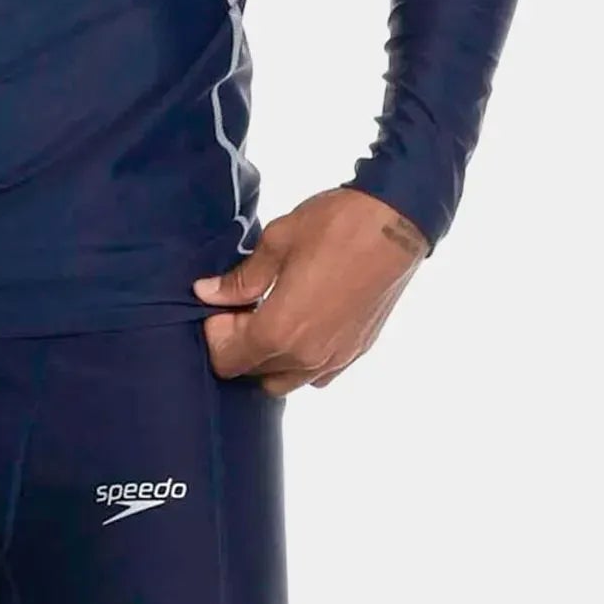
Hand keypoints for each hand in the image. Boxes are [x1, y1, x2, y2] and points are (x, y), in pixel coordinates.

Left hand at [192, 187, 428, 396]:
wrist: (396, 223)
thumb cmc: (334, 226)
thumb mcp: (276, 243)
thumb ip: (240, 278)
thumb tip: (207, 293)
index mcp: (280, 331)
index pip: (227, 360)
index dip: (215, 333)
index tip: (221, 304)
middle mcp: (307, 356)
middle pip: (253, 374)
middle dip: (238, 345)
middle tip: (242, 306)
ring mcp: (336, 358)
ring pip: (286, 381)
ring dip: (268, 358)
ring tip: (270, 317)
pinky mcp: (358, 350)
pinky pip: (317, 374)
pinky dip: (300, 361)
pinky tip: (301, 325)